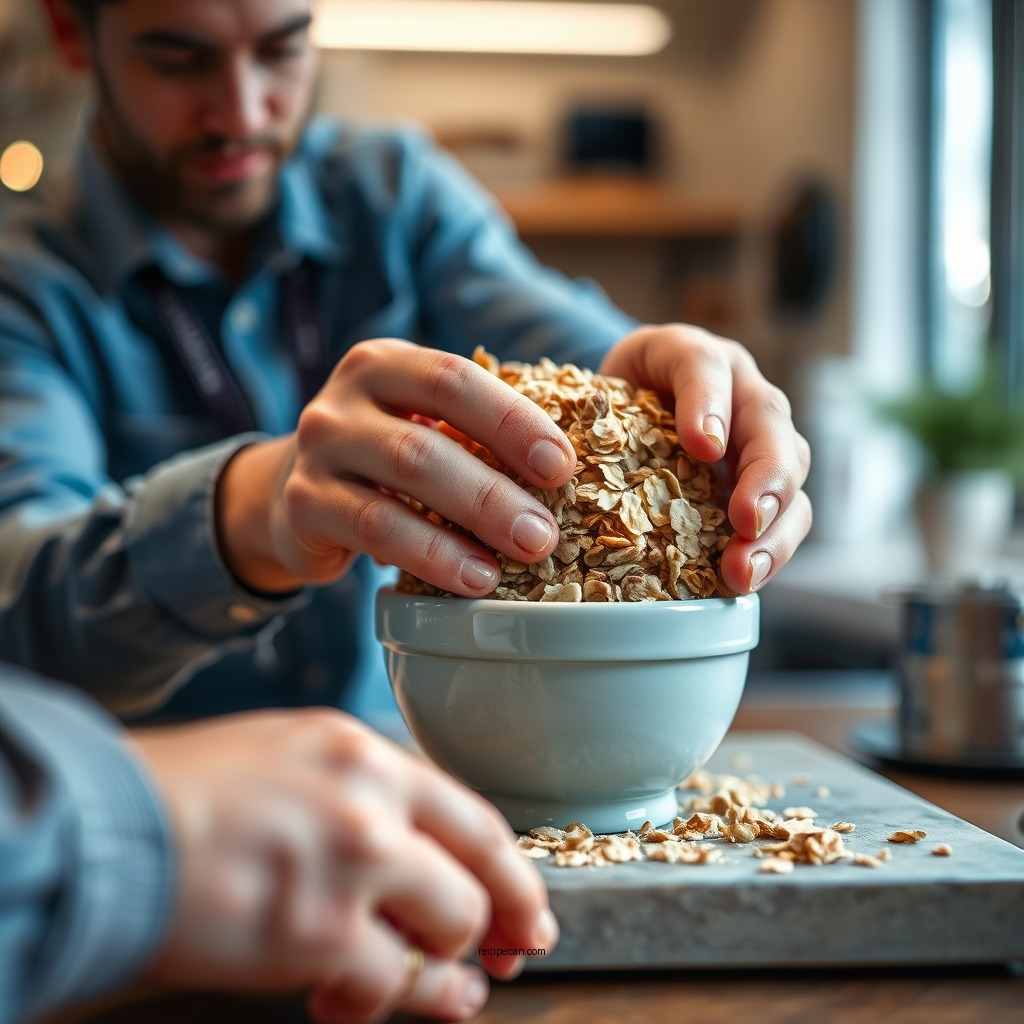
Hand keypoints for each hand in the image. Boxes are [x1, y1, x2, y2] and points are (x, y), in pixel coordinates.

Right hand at [130, 709, 556, 1022]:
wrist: (108, 827)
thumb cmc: (186, 792)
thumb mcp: (286, 757)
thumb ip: (355, 795)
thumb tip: (405, 853)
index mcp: (362, 751)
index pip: (469, 815)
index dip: (509, 871)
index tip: (527, 907)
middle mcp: (370, 799)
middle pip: (475, 874)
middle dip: (498, 926)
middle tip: (501, 958)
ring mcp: (351, 863)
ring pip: (447, 931)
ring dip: (442, 974)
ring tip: (436, 991)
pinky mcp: (319, 932)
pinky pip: (391, 984)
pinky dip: (385, 1003)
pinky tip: (352, 1002)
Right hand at [215, 339, 576, 595]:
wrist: (297, 497)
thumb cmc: (386, 461)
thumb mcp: (422, 426)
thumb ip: (476, 432)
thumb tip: (570, 467)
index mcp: (385, 365)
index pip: (454, 378)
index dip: (512, 420)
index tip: (562, 465)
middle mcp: (344, 400)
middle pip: (429, 437)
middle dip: (497, 487)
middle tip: (548, 532)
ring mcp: (318, 451)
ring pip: (403, 482)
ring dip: (472, 522)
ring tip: (524, 555)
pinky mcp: (305, 505)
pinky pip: (375, 529)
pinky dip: (431, 555)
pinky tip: (474, 579)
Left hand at [600, 323, 811, 592]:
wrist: (632, 414)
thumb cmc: (611, 406)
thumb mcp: (596, 396)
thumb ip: (591, 414)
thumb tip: (562, 466)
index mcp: (693, 357)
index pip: (701, 365)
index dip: (706, 403)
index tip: (703, 446)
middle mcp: (740, 390)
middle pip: (769, 421)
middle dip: (765, 474)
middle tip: (746, 519)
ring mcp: (761, 439)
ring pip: (791, 473)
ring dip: (775, 526)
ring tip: (745, 570)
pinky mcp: (767, 486)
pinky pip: (786, 516)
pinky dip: (771, 551)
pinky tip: (745, 581)